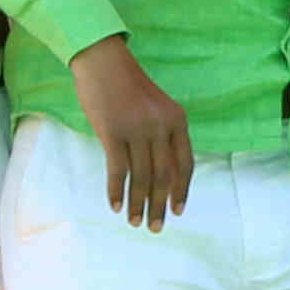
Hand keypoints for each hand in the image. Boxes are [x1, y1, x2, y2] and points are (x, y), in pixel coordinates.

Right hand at [70, 36, 193, 231]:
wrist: (103, 62)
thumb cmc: (128, 87)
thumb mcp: (157, 108)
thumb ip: (163, 135)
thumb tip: (161, 173)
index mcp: (177, 120)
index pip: (185, 163)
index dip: (182, 190)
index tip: (178, 210)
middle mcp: (161, 126)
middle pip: (164, 175)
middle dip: (159, 205)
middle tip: (155, 227)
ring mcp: (137, 129)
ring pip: (141, 176)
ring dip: (138, 204)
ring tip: (134, 222)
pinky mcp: (113, 131)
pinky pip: (117, 169)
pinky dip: (116, 190)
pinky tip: (115, 206)